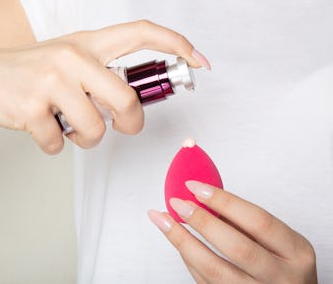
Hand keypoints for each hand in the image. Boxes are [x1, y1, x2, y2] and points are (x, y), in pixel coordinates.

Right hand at [0, 20, 209, 153]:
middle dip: (130, 123)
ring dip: (84, 138)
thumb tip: (132, 104)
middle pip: (126, 99)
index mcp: (85, 43)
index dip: (175, 44)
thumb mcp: (64, 60)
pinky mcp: (30, 107)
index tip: (198, 61)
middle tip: (121, 127)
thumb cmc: (26, 71)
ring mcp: (50, 81)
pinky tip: (40, 130)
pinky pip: (59, 144)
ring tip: (66, 127)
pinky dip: (53, 146)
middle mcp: (72, 58)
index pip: (140, 32)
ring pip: (94, 129)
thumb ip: (97, 74)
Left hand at [148, 181, 316, 283]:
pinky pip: (205, 281)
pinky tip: (178, 241)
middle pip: (237, 246)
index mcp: (296, 253)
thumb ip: (245, 222)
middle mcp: (282, 278)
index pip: (258, 221)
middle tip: (178, 203)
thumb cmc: (282, 268)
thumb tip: (204, 196)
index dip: (224, 201)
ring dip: (183, 241)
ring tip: (164, 220)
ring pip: (214, 269)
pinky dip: (188, 258)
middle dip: (203, 221)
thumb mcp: (279, 243)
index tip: (197, 187)